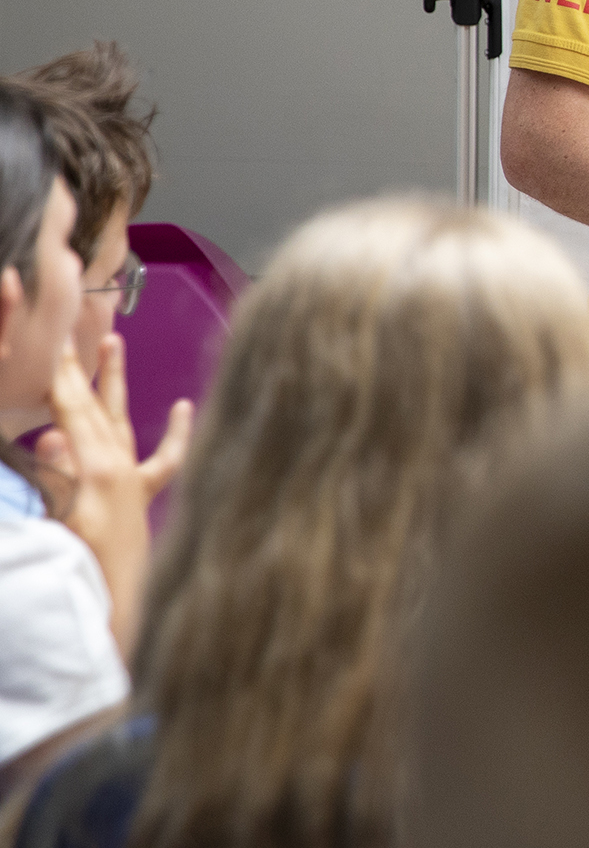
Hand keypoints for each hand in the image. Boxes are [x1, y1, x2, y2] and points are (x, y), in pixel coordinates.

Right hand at [33, 332, 191, 655]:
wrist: (117, 612)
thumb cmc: (85, 570)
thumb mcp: (59, 521)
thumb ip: (53, 477)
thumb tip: (51, 436)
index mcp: (95, 470)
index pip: (70, 410)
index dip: (60, 375)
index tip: (52, 341)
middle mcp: (119, 468)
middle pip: (93, 406)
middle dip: (80, 369)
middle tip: (71, 329)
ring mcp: (131, 481)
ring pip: (121, 419)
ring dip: (116, 382)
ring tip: (112, 342)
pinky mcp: (141, 498)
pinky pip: (164, 459)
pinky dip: (175, 432)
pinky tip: (183, 407)